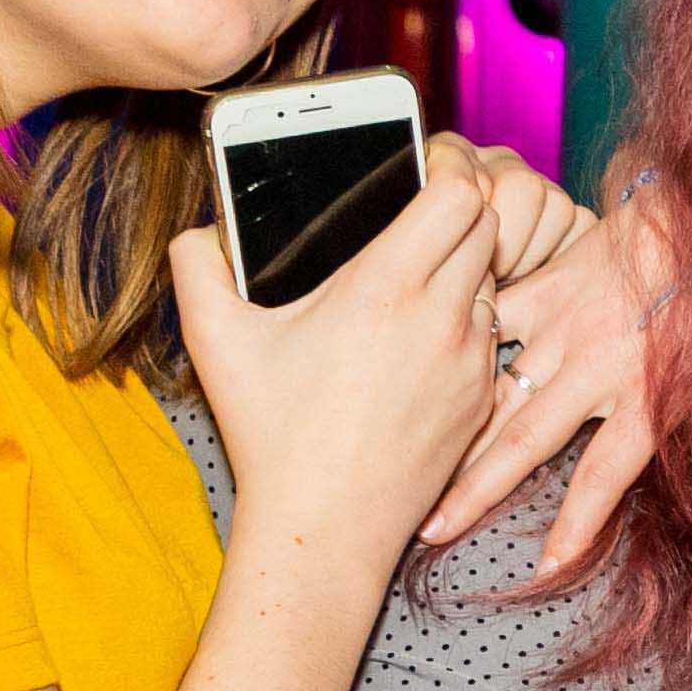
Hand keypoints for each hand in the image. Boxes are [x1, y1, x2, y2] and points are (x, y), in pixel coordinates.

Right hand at [172, 163, 508, 548]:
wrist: (325, 528)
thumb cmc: (270, 434)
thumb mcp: (214, 339)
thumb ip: (197, 263)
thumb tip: (202, 229)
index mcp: (386, 287)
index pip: (460, 191)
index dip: (449, 165)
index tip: (424, 162)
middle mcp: (442, 319)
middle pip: (490, 223)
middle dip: (462, 204)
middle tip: (424, 206)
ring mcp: (471, 361)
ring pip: (494, 278)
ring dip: (468, 263)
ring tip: (418, 271)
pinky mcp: (482, 399)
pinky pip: (491, 334)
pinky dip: (467, 319)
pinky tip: (424, 331)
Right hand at [427, 185, 665, 577]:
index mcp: (645, 397)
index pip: (601, 478)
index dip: (573, 527)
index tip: (543, 566)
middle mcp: (594, 369)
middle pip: (525, 442)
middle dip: (476, 490)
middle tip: (432, 527)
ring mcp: (563, 325)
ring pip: (496, 387)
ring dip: (457, 429)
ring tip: (412, 461)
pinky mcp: (547, 285)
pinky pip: (493, 320)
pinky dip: (463, 341)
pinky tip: (424, 368)